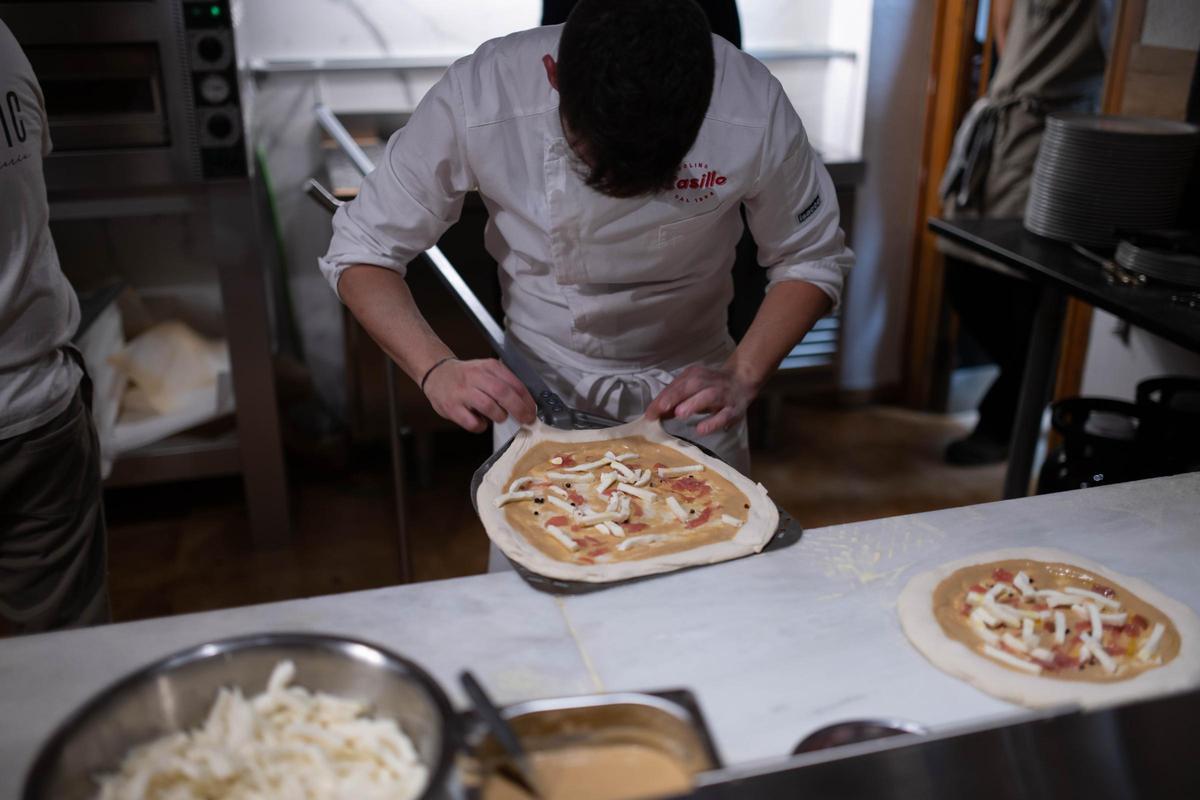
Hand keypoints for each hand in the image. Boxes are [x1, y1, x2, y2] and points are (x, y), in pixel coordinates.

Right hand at [422, 358, 536, 433]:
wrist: (437, 374)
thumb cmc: (467, 376)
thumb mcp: (486, 370)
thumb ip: (504, 382)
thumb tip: (526, 404)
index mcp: (488, 367)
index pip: (513, 383)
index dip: (526, 399)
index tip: (532, 410)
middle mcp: (475, 377)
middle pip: (503, 394)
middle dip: (519, 409)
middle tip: (526, 419)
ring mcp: (462, 392)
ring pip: (489, 407)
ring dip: (500, 416)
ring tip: (499, 417)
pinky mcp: (452, 407)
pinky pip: (473, 423)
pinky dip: (481, 426)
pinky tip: (480, 421)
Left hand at [644, 363, 755, 435]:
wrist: (741, 381)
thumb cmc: (709, 388)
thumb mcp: (691, 389)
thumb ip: (674, 400)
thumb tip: (654, 413)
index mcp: (694, 376)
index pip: (676, 386)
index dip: (662, 399)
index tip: (649, 413)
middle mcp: (708, 382)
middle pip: (690, 386)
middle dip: (674, 397)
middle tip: (661, 409)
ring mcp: (722, 395)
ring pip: (708, 397)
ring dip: (693, 404)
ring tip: (679, 414)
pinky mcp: (733, 409)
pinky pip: (723, 415)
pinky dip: (712, 422)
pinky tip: (700, 429)